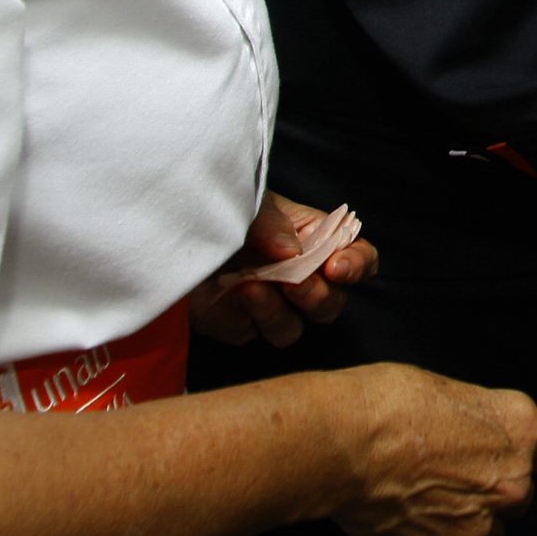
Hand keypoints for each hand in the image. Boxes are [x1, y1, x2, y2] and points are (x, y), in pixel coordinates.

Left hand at [190, 190, 379, 347]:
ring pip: (292, 329)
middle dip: (317, 296)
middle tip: (294, 282)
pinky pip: (250, 333)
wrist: (177, 228)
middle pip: (331, 304)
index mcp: (317, 241)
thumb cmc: (225, 208)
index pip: (359, 259)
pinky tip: (229, 295)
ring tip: (252, 287)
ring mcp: (271, 306)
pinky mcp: (239, 325)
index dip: (357, 265)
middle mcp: (301, 277)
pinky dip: (243, 317)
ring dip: (277, 312)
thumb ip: (273, 223)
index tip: (337, 267)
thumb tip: (292, 252)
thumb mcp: (252, 202)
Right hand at [333, 365, 536, 535]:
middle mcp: (511, 481)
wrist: (344, 444)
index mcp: (520, 430)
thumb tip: (470, 435)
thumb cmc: (387, 405)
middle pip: (517, 496)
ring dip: (466, 525)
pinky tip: (411, 530)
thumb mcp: (449, 390)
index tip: (493, 455)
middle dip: (489, 491)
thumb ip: (477, 421)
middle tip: (449, 477)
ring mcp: (477, 525)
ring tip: (426, 504)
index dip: (511, 453)